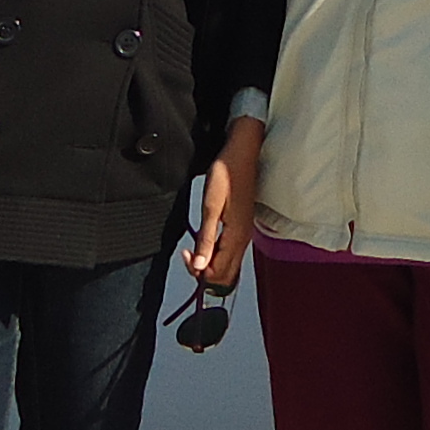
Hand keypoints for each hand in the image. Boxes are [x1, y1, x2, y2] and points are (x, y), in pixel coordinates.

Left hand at [186, 116, 265, 288]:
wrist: (242, 154)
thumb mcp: (210, 207)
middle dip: (205, 273)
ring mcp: (245, 234)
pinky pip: (231, 253)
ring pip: (229, 266)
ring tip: (194, 247)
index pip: (218, 273)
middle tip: (188, 254)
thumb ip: (206, 240)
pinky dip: (217, 255)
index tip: (184, 253)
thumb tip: (198, 266)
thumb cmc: (226, 174)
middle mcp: (244, 240)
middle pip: (226, 275)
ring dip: (211, 264)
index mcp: (236, 237)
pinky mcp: (243, 228)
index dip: (198, 271)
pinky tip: (205, 240)